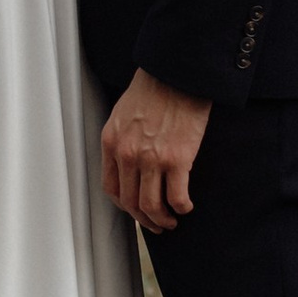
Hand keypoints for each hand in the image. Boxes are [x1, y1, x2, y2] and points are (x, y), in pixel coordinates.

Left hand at [102, 70, 213, 233]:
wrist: (177, 73)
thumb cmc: (155, 88)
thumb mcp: (123, 113)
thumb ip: (123, 140)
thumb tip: (130, 164)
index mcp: (112, 142)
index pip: (111, 188)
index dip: (124, 205)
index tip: (135, 210)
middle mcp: (128, 154)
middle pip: (131, 202)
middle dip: (144, 218)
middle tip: (156, 223)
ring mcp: (152, 158)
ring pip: (151, 205)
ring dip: (162, 219)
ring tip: (171, 220)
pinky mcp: (178, 159)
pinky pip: (176, 196)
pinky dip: (181, 207)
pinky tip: (186, 206)